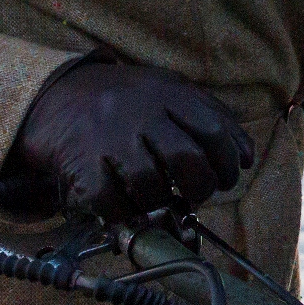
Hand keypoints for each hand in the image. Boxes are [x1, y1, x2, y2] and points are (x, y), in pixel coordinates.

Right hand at [5, 61, 254, 220]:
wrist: (57, 94)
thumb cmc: (125, 101)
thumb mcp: (169, 92)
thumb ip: (211, 117)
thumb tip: (247, 156)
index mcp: (166, 93)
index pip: (213, 129)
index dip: (228, 161)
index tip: (228, 177)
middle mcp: (138, 112)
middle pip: (186, 160)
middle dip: (201, 187)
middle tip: (197, 193)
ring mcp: (108, 137)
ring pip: (150, 187)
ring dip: (160, 202)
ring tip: (159, 196)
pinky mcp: (80, 163)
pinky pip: (111, 202)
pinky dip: (124, 212)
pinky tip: (127, 204)